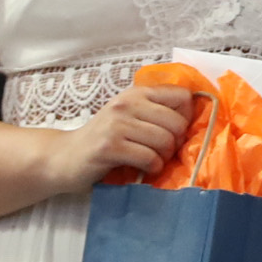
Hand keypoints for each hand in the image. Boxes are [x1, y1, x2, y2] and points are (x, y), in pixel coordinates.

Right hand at [43, 85, 192, 188]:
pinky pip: (149, 158)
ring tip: (150, 160)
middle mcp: (127, 102)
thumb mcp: (130, 117)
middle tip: (160, 152)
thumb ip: (157, 113)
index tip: (174, 132)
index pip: (182, 97)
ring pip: (165, 140)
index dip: (186, 118)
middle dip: (175, 143)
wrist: (66, 157)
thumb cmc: (104, 139)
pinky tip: (141, 169)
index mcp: (137, 93)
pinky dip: (151, 168)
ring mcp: (117, 123)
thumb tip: (195, 122)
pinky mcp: (109, 146)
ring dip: (163, 157)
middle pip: (177, 122)